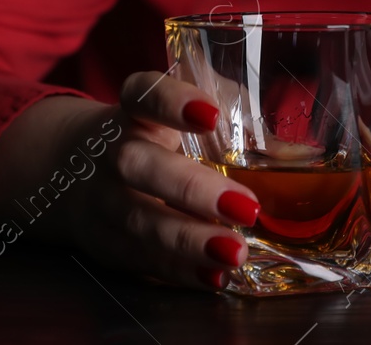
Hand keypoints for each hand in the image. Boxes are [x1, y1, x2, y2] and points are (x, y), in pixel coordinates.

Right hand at [0, 70, 261, 291]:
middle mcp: (110, 150)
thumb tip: (299, 152)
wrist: (71, 168)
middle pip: (136, 164)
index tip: (210, 114)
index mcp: (134, 108)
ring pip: (138, 220)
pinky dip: (177, 271)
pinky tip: (213, 276)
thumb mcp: (183, 111)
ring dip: (188, 241)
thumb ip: (235, 117)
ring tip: (235, 252)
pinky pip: (138, 259)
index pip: (144, 94)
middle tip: (246, 208)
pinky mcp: (104, 242)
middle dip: (190, 189)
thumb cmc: (155, 132)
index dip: (172, 102)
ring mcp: (101, 200)